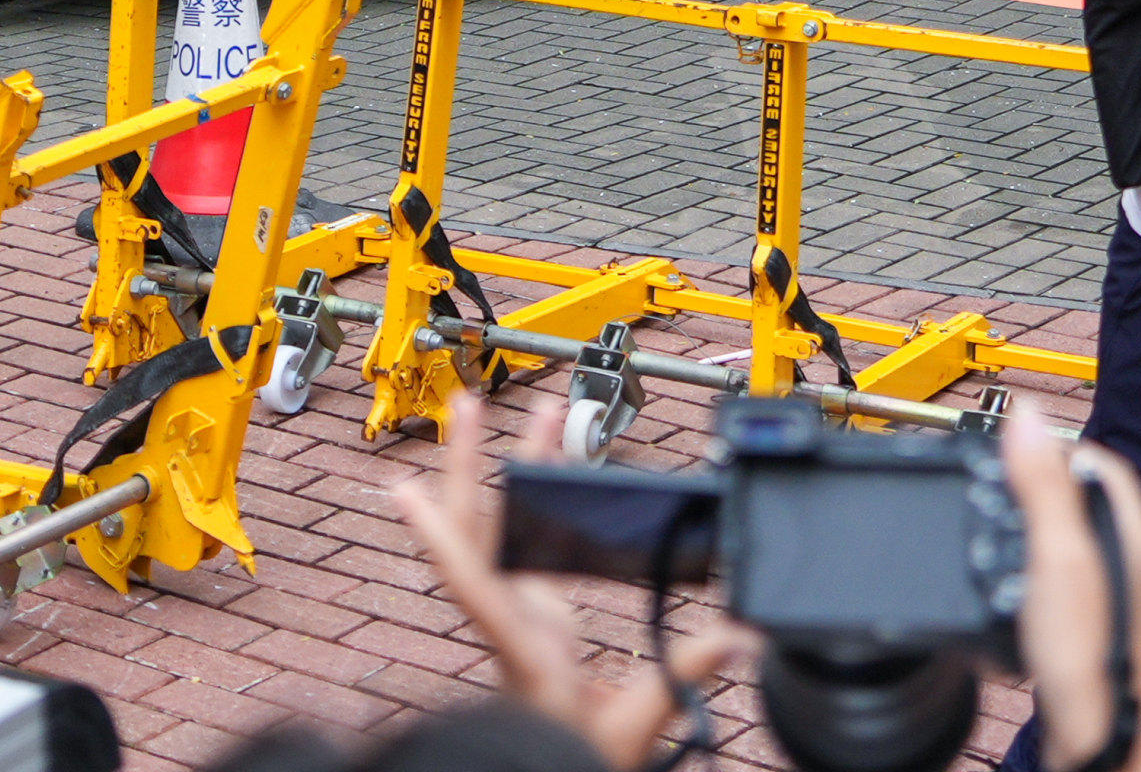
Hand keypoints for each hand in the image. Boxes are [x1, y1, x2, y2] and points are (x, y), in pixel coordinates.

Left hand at [393, 391, 751, 768]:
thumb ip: (681, 677)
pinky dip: (535, 501)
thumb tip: (737, 637)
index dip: (437, 537)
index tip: (403, 490)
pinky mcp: (534, 617)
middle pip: (472, 533)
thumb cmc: (577, 758)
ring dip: (506, 469)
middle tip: (467, 404)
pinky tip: (549, 468)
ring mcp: (517, 617)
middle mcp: (508, 624)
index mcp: (523, 649)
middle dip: (466, 465)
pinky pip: (524, 544)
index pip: (471, 584)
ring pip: (496, 531)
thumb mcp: (634, 725)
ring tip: (532, 413)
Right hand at [1000, 403, 1140, 771]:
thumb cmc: (1091, 663)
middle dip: (1035, 491)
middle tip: (996, 494)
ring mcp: (1114, 598)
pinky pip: (1059, 586)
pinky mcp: (1093, 631)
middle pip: (1081, 499)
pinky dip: (1028, 583)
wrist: (1101, 741)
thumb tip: (1028, 418)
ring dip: (1028, 539)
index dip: (1054, 447)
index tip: (1014, 451)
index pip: (1099, 461)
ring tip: (997, 547)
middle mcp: (1130, 561)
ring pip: (1068, 544)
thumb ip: (1043, 488)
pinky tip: (1009, 600)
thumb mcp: (1057, 558)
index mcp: (1132, 533)